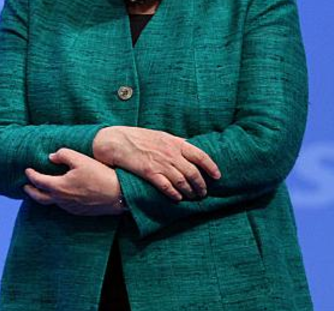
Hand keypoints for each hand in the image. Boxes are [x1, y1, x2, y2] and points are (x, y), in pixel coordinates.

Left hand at [24, 148, 123, 215]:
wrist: (119, 195)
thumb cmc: (100, 175)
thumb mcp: (80, 159)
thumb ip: (63, 155)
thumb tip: (51, 157)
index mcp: (59, 187)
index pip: (38, 181)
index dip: (31, 175)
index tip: (27, 169)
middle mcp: (62, 200)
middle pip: (39, 198)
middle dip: (31, 191)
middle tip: (25, 186)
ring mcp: (71, 208)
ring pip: (52, 203)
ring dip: (44, 196)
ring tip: (42, 189)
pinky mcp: (80, 212)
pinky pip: (63, 206)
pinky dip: (57, 200)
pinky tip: (61, 194)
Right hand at [92, 126, 220, 201]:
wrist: (115, 141)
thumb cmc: (137, 137)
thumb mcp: (159, 135)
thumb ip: (175, 141)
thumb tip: (189, 145)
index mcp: (175, 143)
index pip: (200, 155)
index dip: (211, 167)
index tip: (217, 176)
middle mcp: (171, 154)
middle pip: (193, 173)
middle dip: (201, 185)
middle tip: (203, 192)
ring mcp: (161, 164)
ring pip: (183, 182)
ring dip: (190, 192)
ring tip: (192, 197)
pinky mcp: (150, 173)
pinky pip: (167, 187)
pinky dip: (175, 194)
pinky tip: (177, 198)